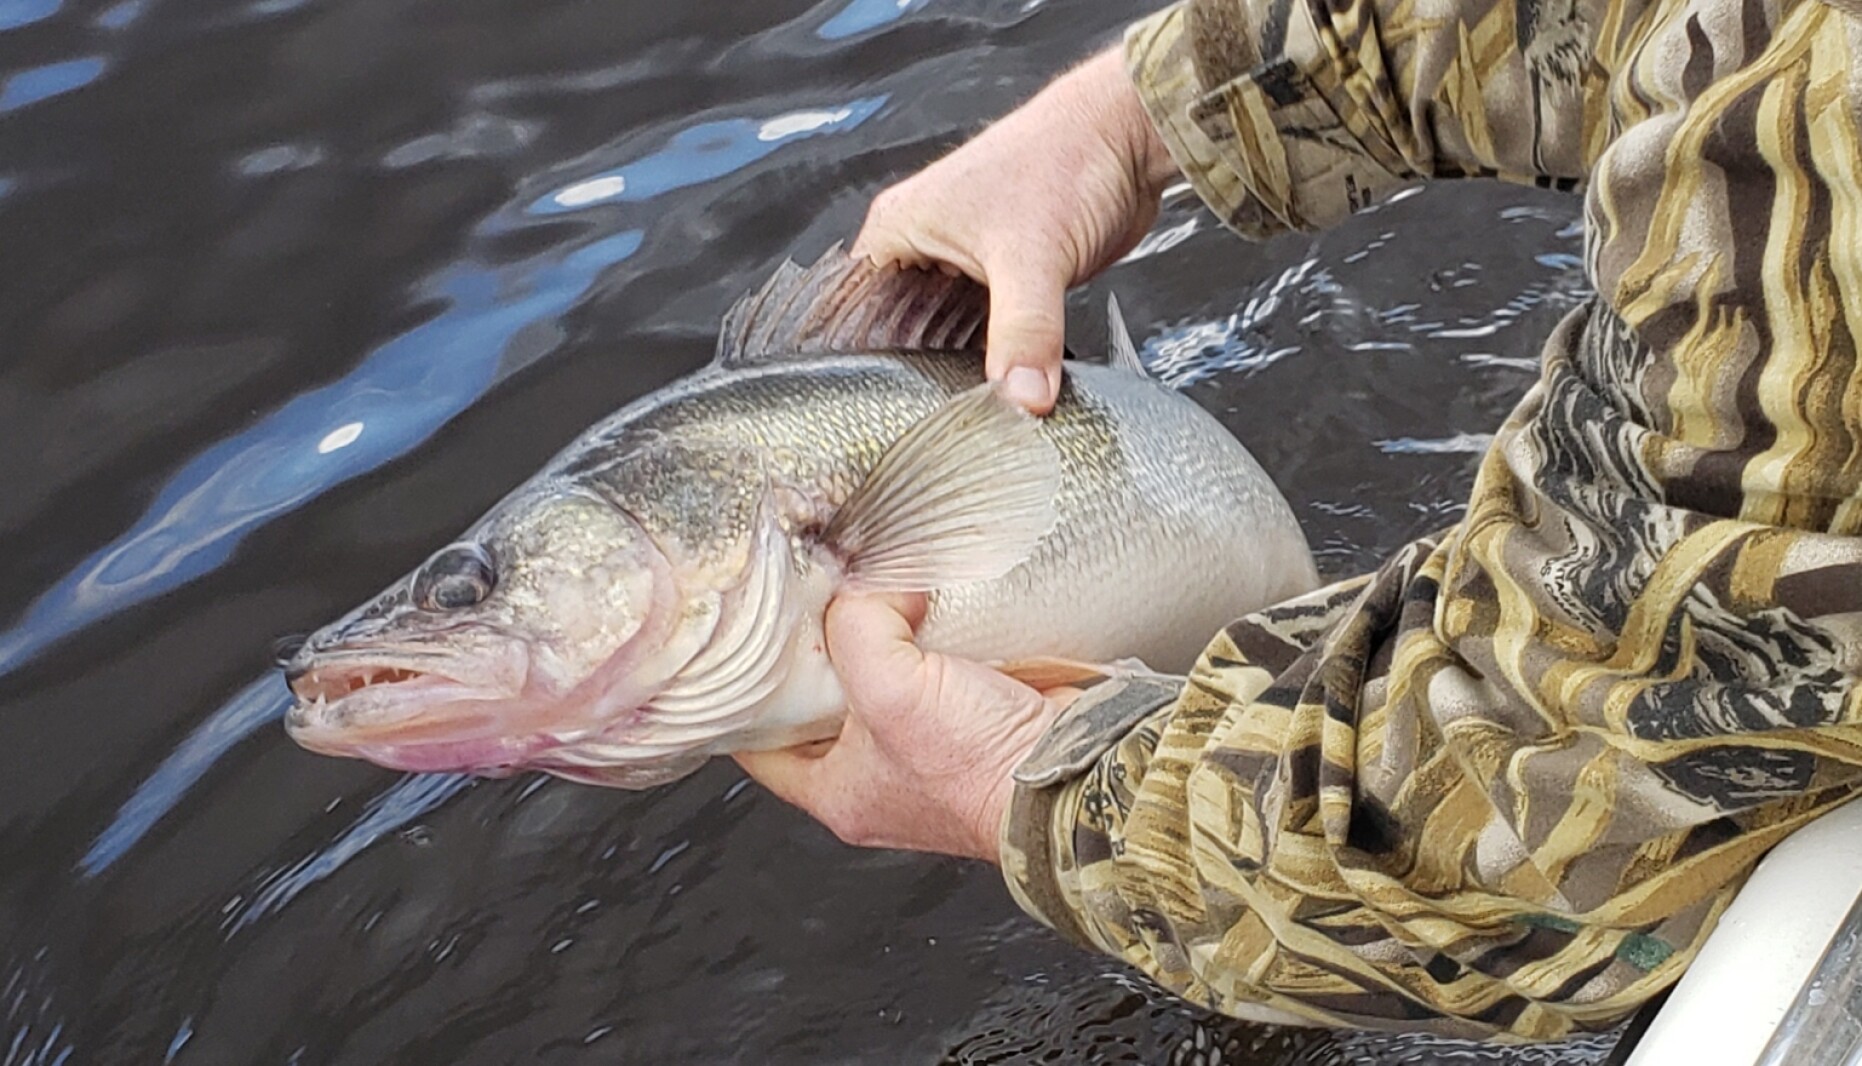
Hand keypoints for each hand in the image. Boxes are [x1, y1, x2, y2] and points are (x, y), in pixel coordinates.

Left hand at [733, 593, 1078, 862]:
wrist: (1077, 771)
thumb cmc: (980, 767)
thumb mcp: (890, 688)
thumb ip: (858, 624)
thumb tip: (870, 581)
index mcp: (838, 792)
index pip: (759, 748)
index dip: (742, 697)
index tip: (736, 650)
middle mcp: (879, 776)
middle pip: (822, 701)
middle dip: (820, 650)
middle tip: (810, 597)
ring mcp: (929, 747)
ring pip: (883, 675)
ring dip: (883, 633)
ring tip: (870, 585)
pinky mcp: (975, 716)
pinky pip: (938, 665)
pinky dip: (933, 633)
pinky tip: (930, 598)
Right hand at [854, 47, 1179, 414]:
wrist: (1128, 135)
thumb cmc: (1064, 161)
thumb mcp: (1031, 257)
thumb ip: (1023, 333)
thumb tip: (1022, 402)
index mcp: (897, 232)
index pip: (859, 319)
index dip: (876, 372)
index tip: (898, 418)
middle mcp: (921, 249)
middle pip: (905, 339)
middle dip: (927, 381)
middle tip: (945, 431)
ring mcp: (962, 265)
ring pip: (950, 340)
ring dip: (968, 373)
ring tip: (978, 420)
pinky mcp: (1004, 280)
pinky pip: (989, 336)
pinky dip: (1000, 361)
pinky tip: (1011, 392)